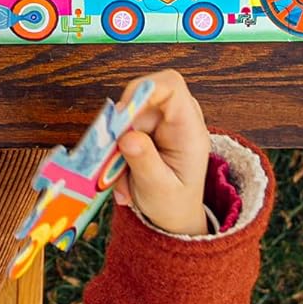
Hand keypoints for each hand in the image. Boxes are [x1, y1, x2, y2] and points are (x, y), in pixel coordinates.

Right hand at [111, 69, 211, 236]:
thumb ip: (145, 162)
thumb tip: (128, 136)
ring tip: (120, 175)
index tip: (121, 115)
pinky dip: (117, 148)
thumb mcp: (159, 190)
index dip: (144, 89)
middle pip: (143, 97)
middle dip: (122, 124)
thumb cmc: (174, 204)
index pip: (171, 86)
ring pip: (129, 113)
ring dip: (117, 142)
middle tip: (113, 153)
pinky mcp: (148, 128)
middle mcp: (178, 119)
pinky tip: (122, 174)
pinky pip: (125, 126)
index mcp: (189, 131)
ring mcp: (162, 122)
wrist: (176, 217)